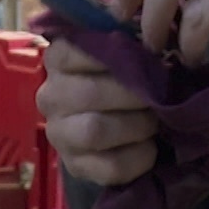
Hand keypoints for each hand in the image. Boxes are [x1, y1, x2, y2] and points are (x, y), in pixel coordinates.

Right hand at [38, 40, 158, 186]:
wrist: (116, 126)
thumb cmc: (121, 79)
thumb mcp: (120, 53)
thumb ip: (128, 44)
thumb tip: (153, 43)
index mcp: (58, 59)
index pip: (77, 51)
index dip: (116, 56)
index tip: (144, 60)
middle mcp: (50, 95)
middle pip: (90, 93)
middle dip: (134, 96)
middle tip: (158, 96)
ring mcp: (59, 134)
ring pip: (95, 130)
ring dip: (136, 126)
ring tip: (154, 122)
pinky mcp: (76, 166)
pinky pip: (109, 166)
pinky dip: (139, 158)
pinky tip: (150, 149)